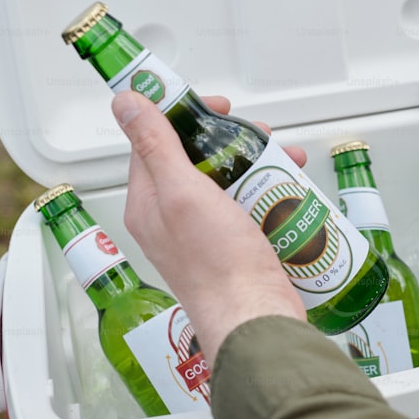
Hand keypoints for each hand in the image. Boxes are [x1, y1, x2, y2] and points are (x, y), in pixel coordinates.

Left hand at [111, 91, 305, 365]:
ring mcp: (205, 235)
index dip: (183, 116)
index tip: (215, 105)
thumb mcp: (183, 192)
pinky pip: (248, 207)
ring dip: (256, 164)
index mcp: (148, 204)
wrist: (253, 316)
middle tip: (258, 132)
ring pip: (227, 183)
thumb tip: (126, 101)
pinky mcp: (235, 248)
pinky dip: (269, 191)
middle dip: (229, 140)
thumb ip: (156, 145)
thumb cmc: (218, 263)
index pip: (154, 144)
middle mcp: (172, 219)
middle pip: (196, 161)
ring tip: (285, 158)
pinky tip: (291, 189)